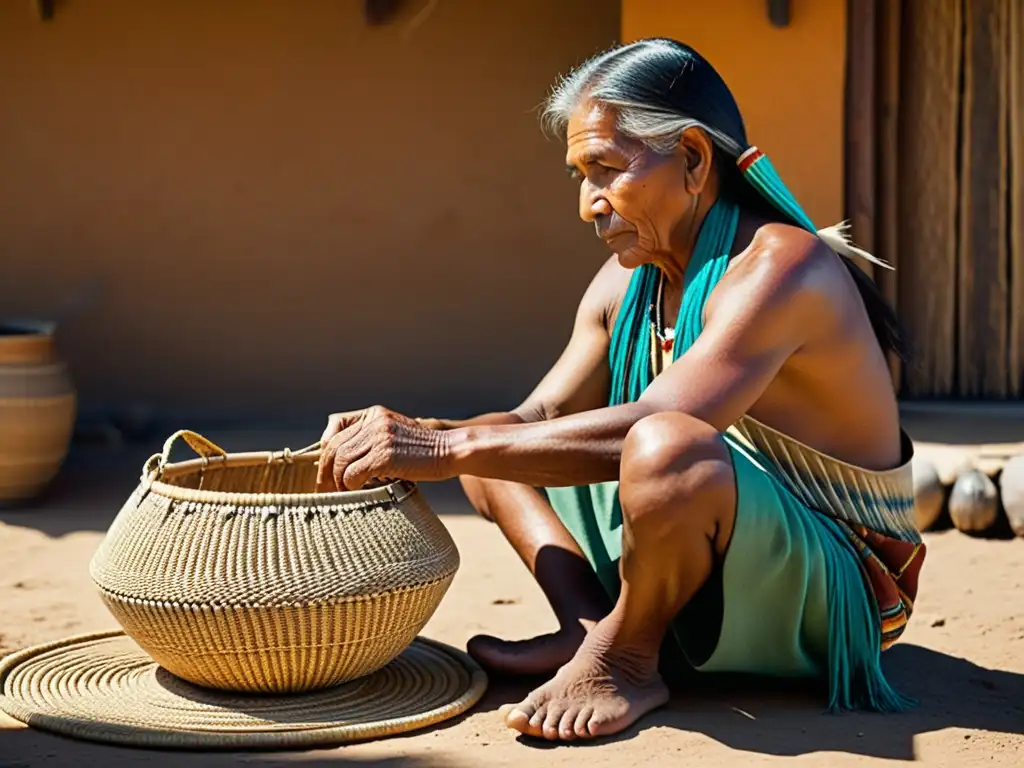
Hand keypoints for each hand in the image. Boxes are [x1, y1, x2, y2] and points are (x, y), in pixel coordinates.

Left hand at [316, 406, 449, 491]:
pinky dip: (350, 486)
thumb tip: (345, 460)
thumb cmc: (424, 450)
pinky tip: (357, 492)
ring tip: (341, 494)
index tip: (326, 467)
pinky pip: (352, 474)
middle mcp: (374, 422)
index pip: (335, 426)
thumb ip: (373, 438)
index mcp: (375, 414)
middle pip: (334, 446)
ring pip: (340, 461)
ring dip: (336, 482)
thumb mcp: (396, 434)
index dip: (325, 448)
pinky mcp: (385, 456)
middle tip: (325, 489)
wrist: (451, 451)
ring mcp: (380, 437)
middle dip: (325, 470)